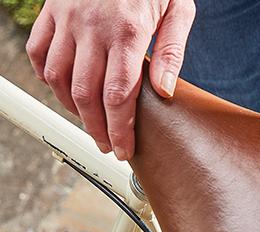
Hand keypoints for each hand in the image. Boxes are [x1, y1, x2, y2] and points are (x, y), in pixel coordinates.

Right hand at [25, 0, 195, 159]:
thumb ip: (173, 52)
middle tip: (108, 144)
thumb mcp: (178, 9)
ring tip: (90, 122)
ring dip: (73, 108)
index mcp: (128, 31)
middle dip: (98, 128)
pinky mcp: (51, 12)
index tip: (123, 149)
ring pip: (58, 78)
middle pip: (87, 95)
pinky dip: (48, 78)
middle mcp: (92, 27)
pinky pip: (39, 52)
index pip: (119, 96)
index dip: (120, 130)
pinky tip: (65, 91)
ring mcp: (67, 19)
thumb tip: (166, 92)